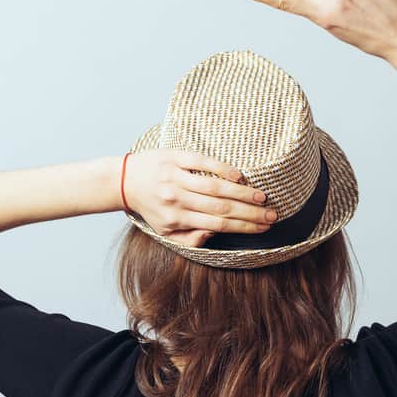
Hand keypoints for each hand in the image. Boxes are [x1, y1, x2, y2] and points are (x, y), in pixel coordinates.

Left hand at [122, 149, 277, 247]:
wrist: (124, 180)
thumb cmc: (150, 207)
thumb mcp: (165, 231)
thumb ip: (190, 238)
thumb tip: (215, 232)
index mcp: (176, 218)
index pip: (217, 224)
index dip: (243, 227)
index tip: (263, 228)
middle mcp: (177, 199)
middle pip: (221, 208)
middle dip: (250, 213)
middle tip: (272, 215)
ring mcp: (176, 177)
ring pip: (214, 187)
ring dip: (241, 193)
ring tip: (262, 198)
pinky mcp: (174, 157)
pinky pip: (201, 162)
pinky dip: (222, 169)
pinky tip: (239, 176)